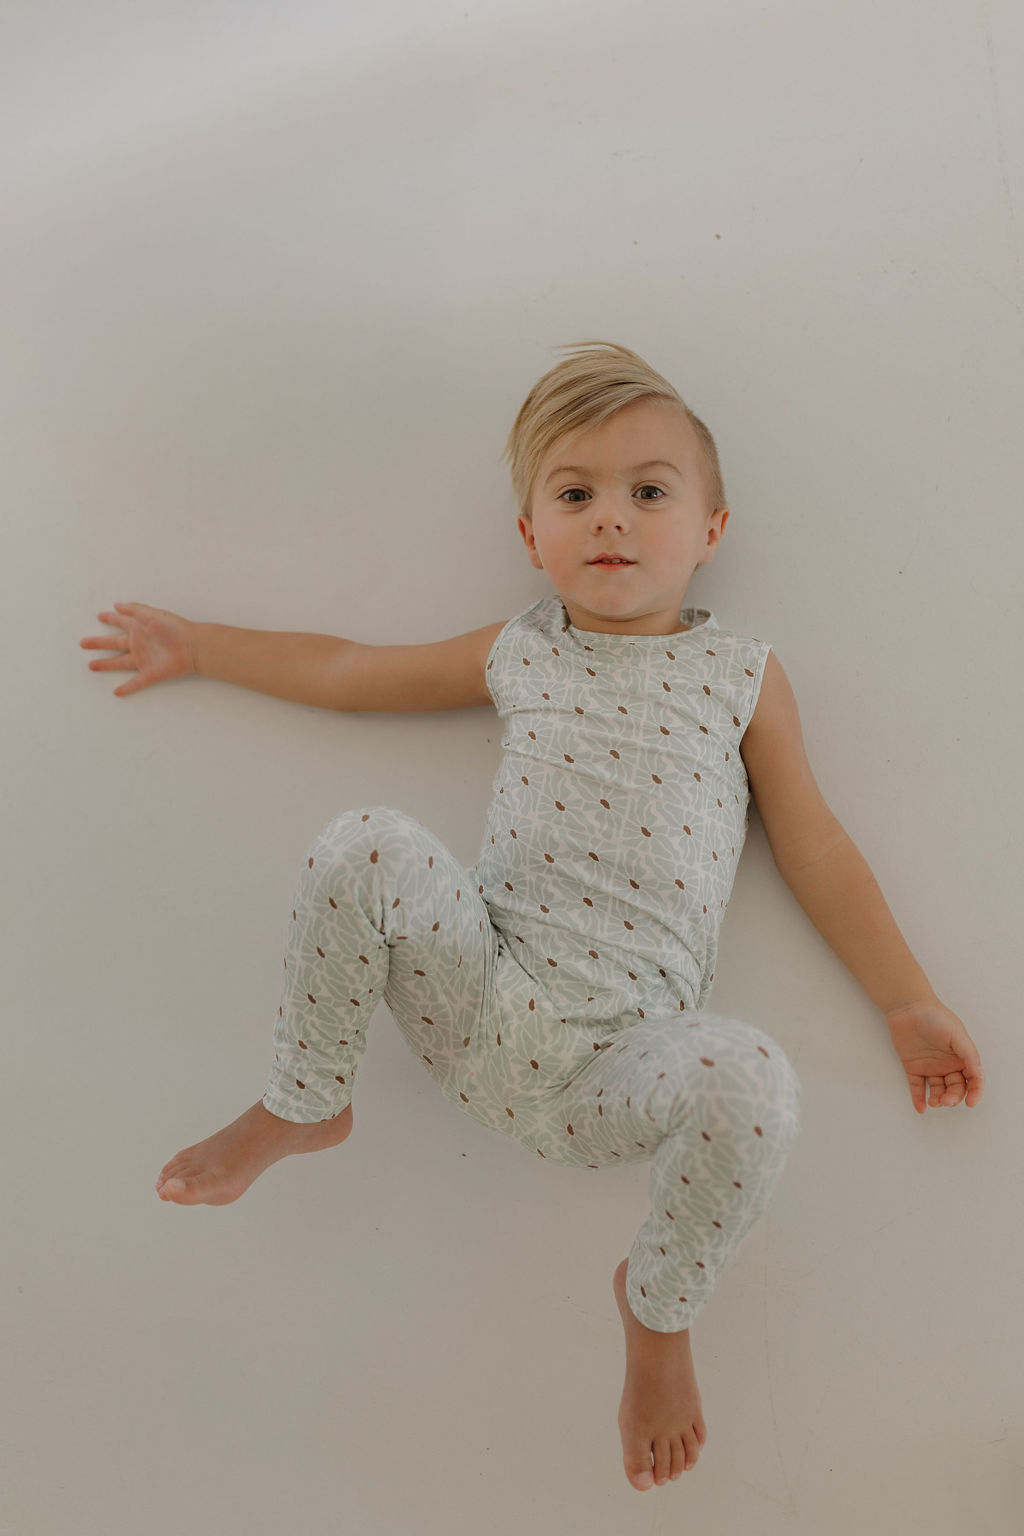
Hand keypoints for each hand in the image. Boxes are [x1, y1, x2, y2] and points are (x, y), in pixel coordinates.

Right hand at [80, 601, 196, 696]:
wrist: (193, 646)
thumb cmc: (175, 628)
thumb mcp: (153, 615)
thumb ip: (135, 610)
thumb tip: (117, 605)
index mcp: (140, 628)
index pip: (121, 622)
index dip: (111, 619)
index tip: (101, 616)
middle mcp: (139, 644)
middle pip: (114, 643)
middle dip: (99, 643)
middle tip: (83, 643)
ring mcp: (144, 660)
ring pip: (119, 663)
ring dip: (106, 664)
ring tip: (91, 665)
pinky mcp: (151, 673)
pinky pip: (136, 682)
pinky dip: (127, 688)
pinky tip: (117, 692)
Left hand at [884, 997, 984, 1114]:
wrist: (908, 1007)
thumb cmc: (935, 1016)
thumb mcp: (957, 1034)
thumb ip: (969, 1055)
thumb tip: (978, 1074)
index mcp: (962, 1057)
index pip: (973, 1079)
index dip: (975, 1092)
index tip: (971, 1102)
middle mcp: (948, 1064)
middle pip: (955, 1088)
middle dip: (953, 1097)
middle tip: (946, 1101)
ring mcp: (930, 1067)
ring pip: (938, 1090)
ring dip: (938, 1099)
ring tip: (934, 1102)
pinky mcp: (913, 1067)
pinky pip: (917, 1087)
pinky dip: (918, 1099)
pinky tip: (921, 1107)